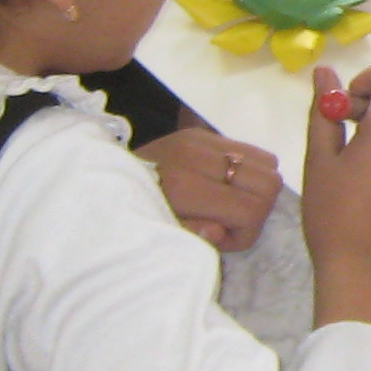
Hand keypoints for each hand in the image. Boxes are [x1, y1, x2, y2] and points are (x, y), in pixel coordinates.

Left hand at [137, 125, 280, 250]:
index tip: (224, 238)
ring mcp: (203, 140)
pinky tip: (226, 183)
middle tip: (230, 220)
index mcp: (186, 188)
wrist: (102, 182)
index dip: (247, 232)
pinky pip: (252, 149)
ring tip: (229, 201)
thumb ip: (194, 235)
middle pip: (269, 183)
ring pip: (268, 164)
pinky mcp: (202, 133)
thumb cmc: (135, 216)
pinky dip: (250, 170)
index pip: (252, 208)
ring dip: (256, 189)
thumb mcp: (161, 235)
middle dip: (257, 210)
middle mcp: (199, 157)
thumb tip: (220, 231)